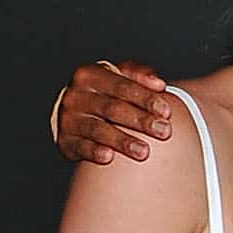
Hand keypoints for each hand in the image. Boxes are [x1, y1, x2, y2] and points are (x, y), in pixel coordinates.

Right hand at [55, 59, 171, 165]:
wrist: (73, 114)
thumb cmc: (104, 94)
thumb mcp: (117, 78)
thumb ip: (138, 76)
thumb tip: (159, 84)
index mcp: (89, 75)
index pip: (122, 86)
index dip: (145, 98)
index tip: (166, 111)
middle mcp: (76, 96)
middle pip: (113, 108)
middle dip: (140, 121)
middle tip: (164, 132)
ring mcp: (68, 119)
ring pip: (98, 130)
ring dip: (122, 141)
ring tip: (144, 152)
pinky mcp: (65, 140)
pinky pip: (80, 147)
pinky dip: (94, 152)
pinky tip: (109, 158)